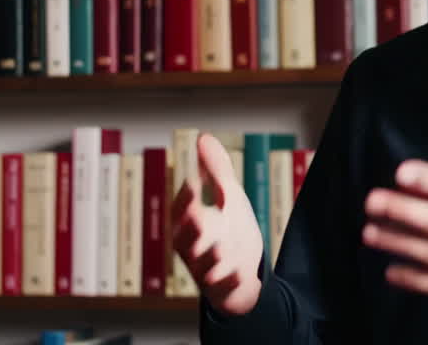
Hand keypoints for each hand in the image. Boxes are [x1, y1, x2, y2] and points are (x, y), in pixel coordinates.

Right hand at [172, 133, 263, 315]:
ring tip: (221, 248)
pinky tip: (238, 274)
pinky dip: (229, 283)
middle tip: (197, 216)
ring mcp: (208, 271)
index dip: (186, 198)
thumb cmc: (230, 231)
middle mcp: (193, 249)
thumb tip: (203, 137)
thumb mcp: (228, 197)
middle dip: (191, 229)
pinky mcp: (223, 289)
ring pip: (203, 267)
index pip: (182, 211)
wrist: (245, 272)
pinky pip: (224, 288)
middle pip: (186, 240)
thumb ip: (216, 170)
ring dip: (210, 258)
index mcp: (190, 225)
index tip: (194, 182)